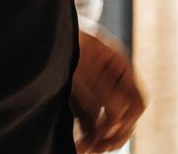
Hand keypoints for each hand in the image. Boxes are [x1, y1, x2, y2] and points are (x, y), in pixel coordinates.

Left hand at [70, 30, 144, 152]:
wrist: (39, 35)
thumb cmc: (62, 43)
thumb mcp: (83, 65)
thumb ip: (102, 92)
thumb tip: (118, 120)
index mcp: (120, 68)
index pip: (137, 101)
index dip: (128, 120)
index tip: (108, 131)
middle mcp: (112, 82)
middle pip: (126, 116)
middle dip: (114, 135)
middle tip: (97, 147)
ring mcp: (96, 92)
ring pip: (108, 124)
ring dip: (100, 140)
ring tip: (83, 149)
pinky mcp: (79, 102)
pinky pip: (90, 124)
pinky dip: (88, 136)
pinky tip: (78, 145)